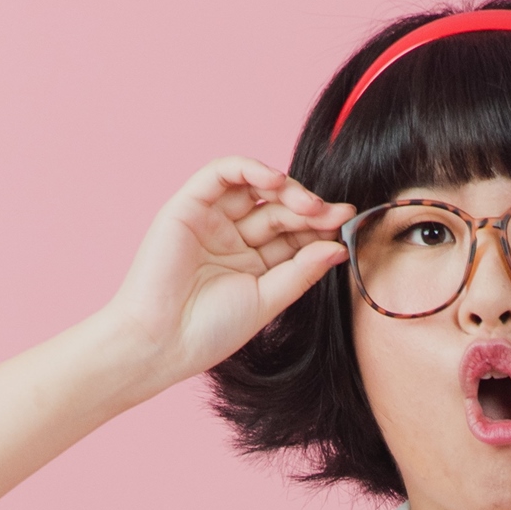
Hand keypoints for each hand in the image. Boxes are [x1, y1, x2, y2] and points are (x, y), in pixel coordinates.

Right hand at [103, 157, 353, 396]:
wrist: (162, 341)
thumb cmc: (211, 330)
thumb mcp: (268, 300)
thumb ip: (302, 271)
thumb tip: (339, 247)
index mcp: (253, 264)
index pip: (293, 235)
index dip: (320, 228)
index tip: (347, 226)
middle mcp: (233, 239)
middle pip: (279, 210)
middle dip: (310, 209)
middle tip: (336, 213)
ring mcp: (212, 221)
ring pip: (255, 188)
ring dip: (287, 190)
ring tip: (311, 205)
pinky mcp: (189, 205)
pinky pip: (222, 173)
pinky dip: (250, 169)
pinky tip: (278, 181)